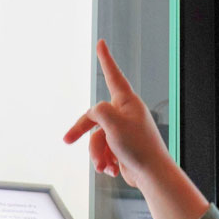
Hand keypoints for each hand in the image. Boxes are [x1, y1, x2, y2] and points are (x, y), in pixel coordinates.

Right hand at [63, 39, 171, 189]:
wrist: (151, 175)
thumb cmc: (138, 147)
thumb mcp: (113, 124)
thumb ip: (98, 112)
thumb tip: (94, 114)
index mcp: (127, 101)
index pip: (113, 75)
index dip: (105, 59)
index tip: (101, 43)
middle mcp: (125, 113)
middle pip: (94, 116)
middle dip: (82, 131)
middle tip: (67, 140)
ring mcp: (123, 130)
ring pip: (96, 137)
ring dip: (97, 154)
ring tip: (106, 166)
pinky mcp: (121, 147)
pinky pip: (103, 150)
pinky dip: (104, 161)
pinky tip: (113, 170)